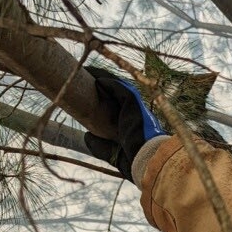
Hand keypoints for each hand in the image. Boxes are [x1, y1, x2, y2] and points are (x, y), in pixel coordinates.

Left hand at [84, 67, 166, 181]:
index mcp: (133, 123)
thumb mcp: (109, 151)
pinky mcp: (133, 101)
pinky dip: (105, 80)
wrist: (145, 159)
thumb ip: (98, 143)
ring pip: (117, 86)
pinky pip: (117, 86)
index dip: (105, 98)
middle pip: (117, 92)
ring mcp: (136, 106)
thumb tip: (87, 135)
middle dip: (103, 84)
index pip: (118, 105)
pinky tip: (93, 77)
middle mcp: (136, 112)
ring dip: (102, 78)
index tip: (91, 94)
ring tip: (87, 72)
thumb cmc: (131, 159)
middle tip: (86, 78)